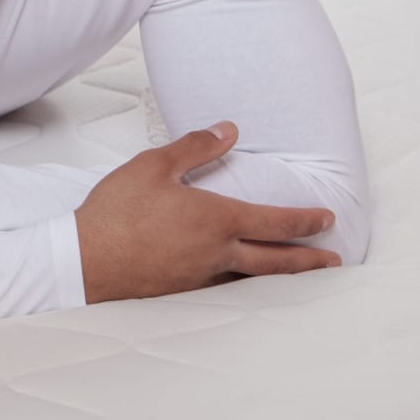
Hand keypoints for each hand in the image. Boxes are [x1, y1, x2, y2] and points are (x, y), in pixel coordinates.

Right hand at [76, 121, 340, 303]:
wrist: (85, 259)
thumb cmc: (119, 209)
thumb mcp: (154, 165)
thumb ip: (195, 147)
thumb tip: (229, 130)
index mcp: (217, 219)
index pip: (276, 222)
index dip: (307, 220)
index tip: (328, 217)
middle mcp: (218, 252)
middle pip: (277, 260)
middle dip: (310, 259)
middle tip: (334, 259)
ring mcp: (202, 276)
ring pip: (253, 276)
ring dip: (282, 274)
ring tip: (297, 272)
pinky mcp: (183, 289)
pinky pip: (223, 284)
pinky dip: (242, 280)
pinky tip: (238, 276)